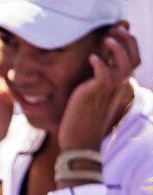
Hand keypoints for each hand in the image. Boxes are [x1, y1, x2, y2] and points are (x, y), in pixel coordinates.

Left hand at [59, 25, 139, 150]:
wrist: (79, 145)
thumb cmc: (82, 124)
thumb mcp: (93, 101)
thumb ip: (96, 87)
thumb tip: (91, 76)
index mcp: (118, 87)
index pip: (133, 61)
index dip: (129, 46)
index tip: (117, 35)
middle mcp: (116, 87)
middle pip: (134, 58)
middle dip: (127, 41)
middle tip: (115, 32)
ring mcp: (107, 91)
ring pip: (124, 63)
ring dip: (117, 48)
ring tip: (106, 39)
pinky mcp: (94, 94)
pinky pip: (103, 74)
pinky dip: (100, 63)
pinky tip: (92, 58)